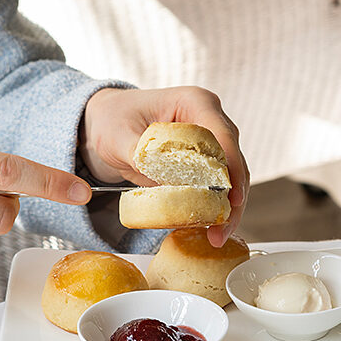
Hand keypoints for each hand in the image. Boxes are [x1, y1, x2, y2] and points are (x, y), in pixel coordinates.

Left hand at [80, 86, 249, 246]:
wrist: (106, 126)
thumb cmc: (113, 119)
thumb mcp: (118, 135)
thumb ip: (137, 151)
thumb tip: (153, 170)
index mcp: (195, 103)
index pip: (223, 135)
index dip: (232, 166)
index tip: (232, 196)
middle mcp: (209, 122)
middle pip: (234, 162)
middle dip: (233, 198)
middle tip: (223, 229)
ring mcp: (209, 146)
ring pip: (230, 181)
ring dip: (226, 211)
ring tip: (216, 237)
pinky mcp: (201, 168)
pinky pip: (214, 191)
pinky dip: (212, 211)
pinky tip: (207, 231)